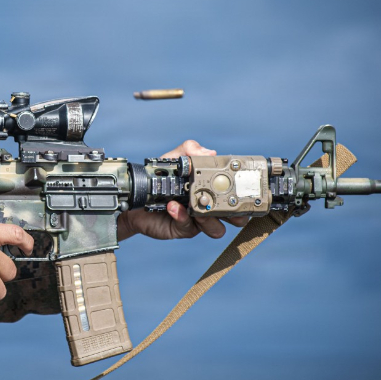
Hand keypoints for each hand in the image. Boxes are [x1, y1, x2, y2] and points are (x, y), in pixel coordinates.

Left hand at [117, 140, 248, 240]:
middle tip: (226, 201)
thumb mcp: (173, 159)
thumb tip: (209, 152)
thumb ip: (188, 150)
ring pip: (217, 229)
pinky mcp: (183, 229)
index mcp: (213, 189)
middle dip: (237, 213)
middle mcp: (209, 207)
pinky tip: (173, 206)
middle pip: (237, 218)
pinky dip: (182, 216)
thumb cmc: (159, 178)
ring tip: (195, 204)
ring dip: (210, 218)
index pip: (236, 193)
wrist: (136, 197)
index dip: (244, 192)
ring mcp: (198, 221)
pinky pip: (189, 227)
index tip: (242, 184)